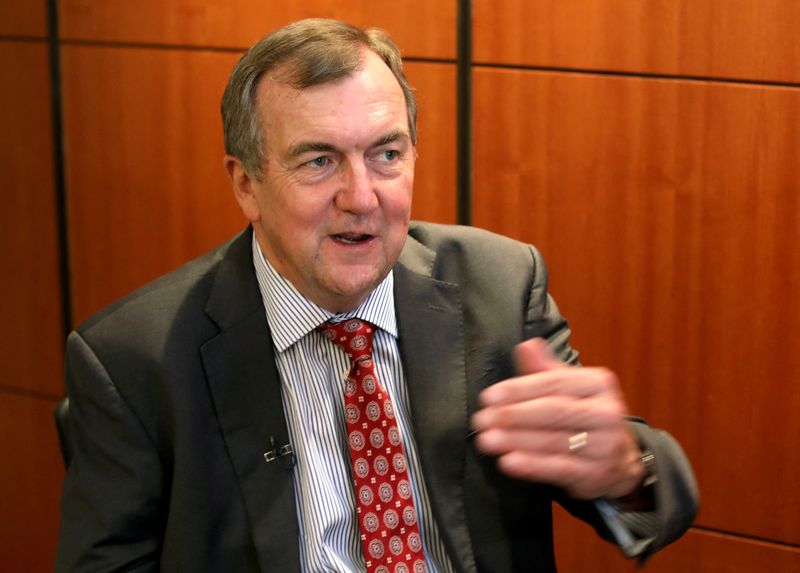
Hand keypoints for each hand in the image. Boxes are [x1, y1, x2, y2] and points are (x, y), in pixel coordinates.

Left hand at [470, 338, 644, 498]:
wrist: (619, 459)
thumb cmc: (585, 416)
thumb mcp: (569, 388)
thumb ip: (544, 369)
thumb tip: (527, 346)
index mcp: (598, 383)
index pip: (553, 383)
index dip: (518, 389)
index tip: (488, 397)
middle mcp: (607, 412)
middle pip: (553, 411)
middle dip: (512, 415)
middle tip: (481, 420)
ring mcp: (605, 445)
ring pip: (553, 441)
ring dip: (515, 440)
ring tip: (486, 440)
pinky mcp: (596, 473)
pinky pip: (559, 468)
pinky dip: (531, 466)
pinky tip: (508, 462)